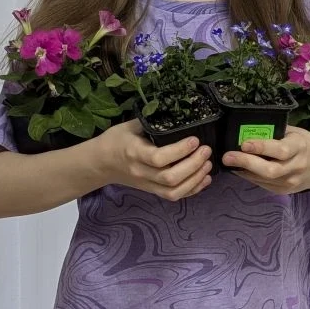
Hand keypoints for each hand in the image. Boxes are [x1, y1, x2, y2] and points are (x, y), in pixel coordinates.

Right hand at [82, 119, 212, 200]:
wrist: (101, 163)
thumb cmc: (116, 139)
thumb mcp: (130, 125)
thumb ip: (152, 120)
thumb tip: (177, 111)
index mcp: (134, 153)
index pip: (159, 158)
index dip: (180, 150)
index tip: (195, 140)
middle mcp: (141, 172)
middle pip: (170, 178)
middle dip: (193, 165)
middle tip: (206, 150)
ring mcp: (146, 185)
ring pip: (174, 192)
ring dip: (195, 180)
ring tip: (208, 164)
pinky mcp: (151, 191)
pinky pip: (173, 197)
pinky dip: (192, 190)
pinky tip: (204, 178)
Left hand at [221, 125, 309, 193]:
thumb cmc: (304, 143)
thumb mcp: (294, 132)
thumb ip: (274, 131)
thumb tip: (247, 127)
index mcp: (299, 147)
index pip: (280, 149)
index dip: (261, 147)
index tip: (243, 144)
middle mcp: (296, 166)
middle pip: (270, 169)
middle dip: (246, 163)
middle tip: (227, 156)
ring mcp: (290, 182)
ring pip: (264, 180)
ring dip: (243, 171)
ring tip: (229, 162)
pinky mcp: (284, 191)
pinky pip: (263, 185)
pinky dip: (249, 177)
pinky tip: (239, 169)